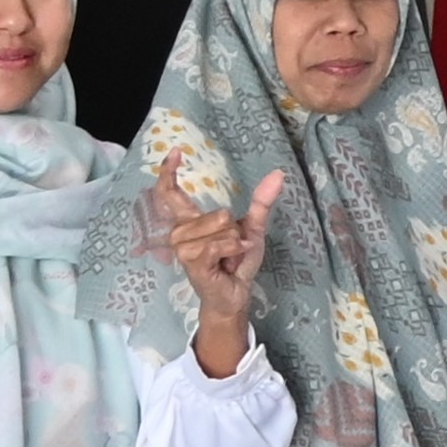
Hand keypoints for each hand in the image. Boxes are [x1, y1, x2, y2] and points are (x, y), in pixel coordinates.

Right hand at [168, 170, 282, 376]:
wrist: (236, 295)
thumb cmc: (237, 263)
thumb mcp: (252, 229)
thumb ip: (261, 202)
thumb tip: (278, 175)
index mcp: (190, 222)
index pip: (170, 194)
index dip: (168, 172)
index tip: (176, 151)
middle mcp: (180, 233)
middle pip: (212, 212)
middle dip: (232, 229)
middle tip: (230, 247)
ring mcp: (183, 249)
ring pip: (217, 227)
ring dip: (232, 241)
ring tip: (228, 256)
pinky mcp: (191, 263)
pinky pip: (215, 244)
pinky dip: (230, 249)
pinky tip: (231, 259)